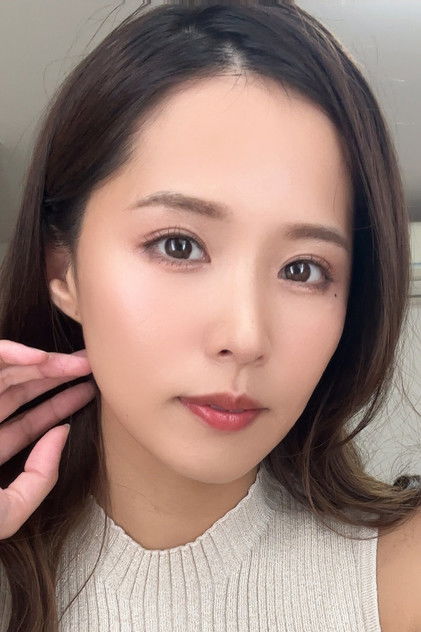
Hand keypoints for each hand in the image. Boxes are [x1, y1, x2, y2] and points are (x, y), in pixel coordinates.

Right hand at [0, 340, 94, 538]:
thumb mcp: (9, 510)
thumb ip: (40, 477)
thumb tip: (61, 434)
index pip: (28, 422)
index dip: (59, 405)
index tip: (89, 392)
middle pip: (21, 392)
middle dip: (56, 377)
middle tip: (91, 365)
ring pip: (7, 374)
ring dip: (43, 363)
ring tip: (79, 362)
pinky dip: (10, 353)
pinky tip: (40, 357)